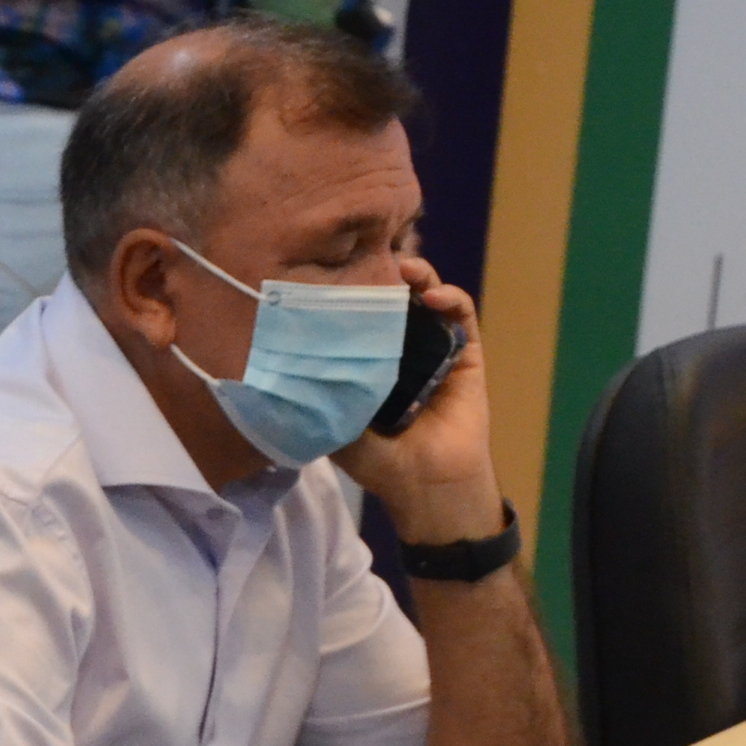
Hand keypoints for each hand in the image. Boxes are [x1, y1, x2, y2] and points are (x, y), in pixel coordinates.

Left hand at [331, 257, 505, 546]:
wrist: (426, 486)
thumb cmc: (379, 462)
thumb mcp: (335, 424)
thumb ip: (317, 393)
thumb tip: (280, 363)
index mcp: (367, 360)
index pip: (356, 314)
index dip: (347, 291)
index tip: (330, 272)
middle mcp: (399, 348)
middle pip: (391, 298)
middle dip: (380, 274)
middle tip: (367, 259)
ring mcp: (434, 348)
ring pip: (426, 297)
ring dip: (417, 275)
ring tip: (403, 268)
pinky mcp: (466, 354)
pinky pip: (461, 316)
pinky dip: (451, 298)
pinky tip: (434, 295)